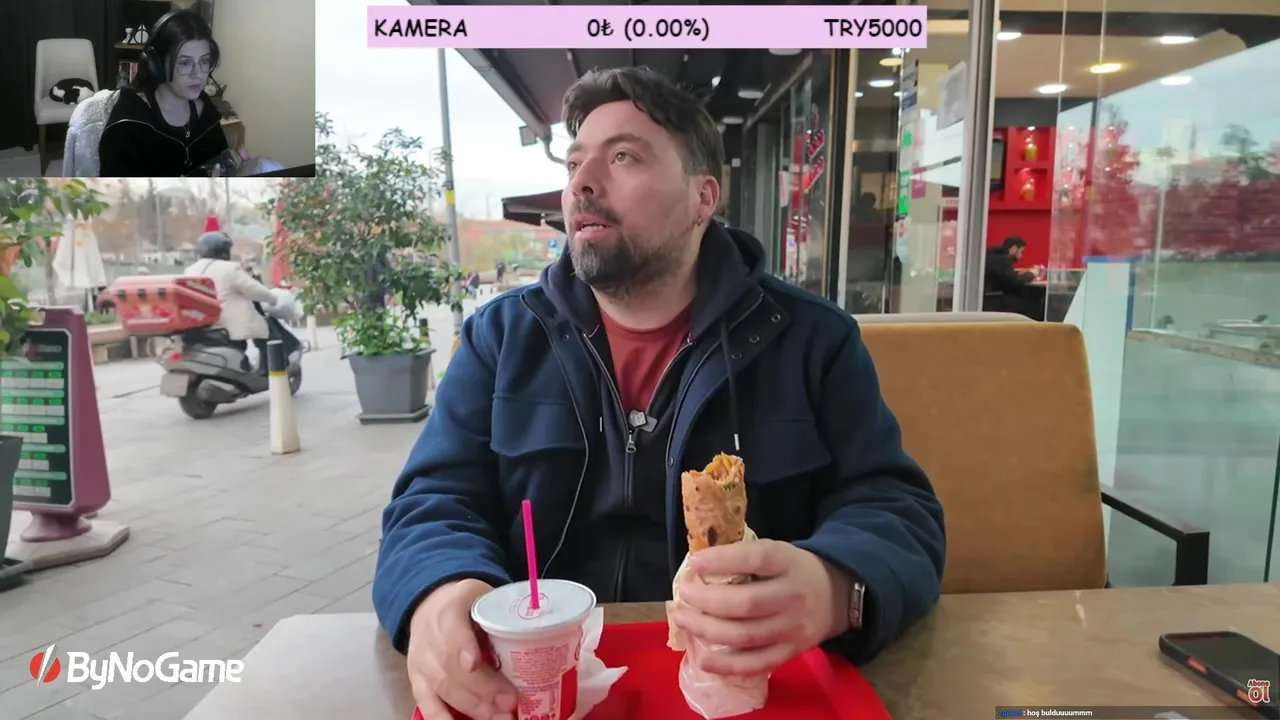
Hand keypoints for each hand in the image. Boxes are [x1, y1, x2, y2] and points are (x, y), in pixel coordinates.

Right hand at [406, 579, 515, 719]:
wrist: (428, 605)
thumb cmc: (467, 603)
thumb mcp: (484, 595)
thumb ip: (503, 614)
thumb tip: (540, 641)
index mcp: (449, 608)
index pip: (452, 627)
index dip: (462, 646)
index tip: (473, 664)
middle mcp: (429, 636)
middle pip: (451, 666)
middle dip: (482, 688)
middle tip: (510, 702)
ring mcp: (421, 661)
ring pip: (442, 687)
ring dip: (473, 706)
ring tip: (500, 717)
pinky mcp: (417, 680)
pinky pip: (427, 703)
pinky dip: (443, 719)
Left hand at [670, 540, 847, 676]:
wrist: (836, 595)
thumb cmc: (794, 570)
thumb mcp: (778, 552)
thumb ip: (745, 557)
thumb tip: (697, 566)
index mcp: (788, 562)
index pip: (755, 558)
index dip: (722, 560)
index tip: (695, 563)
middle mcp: (793, 596)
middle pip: (745, 603)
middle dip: (706, 601)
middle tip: (684, 595)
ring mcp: (792, 628)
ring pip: (744, 636)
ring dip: (707, 630)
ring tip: (683, 620)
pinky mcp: (790, 652)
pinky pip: (755, 664)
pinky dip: (726, 665)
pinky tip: (702, 658)